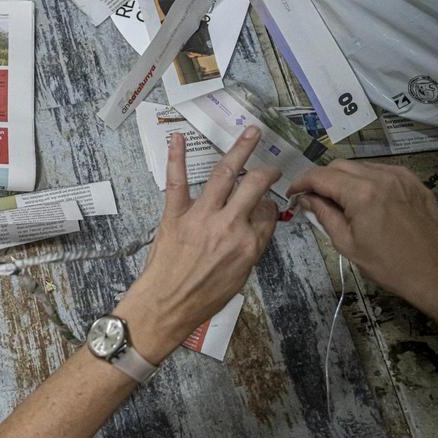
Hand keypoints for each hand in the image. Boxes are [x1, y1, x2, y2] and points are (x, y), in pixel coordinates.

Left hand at [115, 127, 280, 361]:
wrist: (167, 305)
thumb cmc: (204, 298)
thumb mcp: (240, 276)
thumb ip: (251, 246)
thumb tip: (257, 222)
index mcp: (249, 244)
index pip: (267, 213)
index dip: (267, 205)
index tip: (264, 203)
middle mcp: (229, 225)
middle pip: (255, 187)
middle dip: (266, 172)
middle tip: (270, 165)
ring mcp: (201, 216)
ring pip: (225, 174)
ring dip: (240, 149)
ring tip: (251, 132)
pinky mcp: (175, 214)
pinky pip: (176, 181)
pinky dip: (176, 157)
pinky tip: (176, 136)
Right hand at [291, 160, 437, 338]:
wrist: (432, 274)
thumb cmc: (387, 265)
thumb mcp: (346, 243)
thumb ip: (323, 215)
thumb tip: (306, 199)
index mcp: (361, 193)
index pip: (320, 176)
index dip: (301, 182)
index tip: (293, 194)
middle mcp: (381, 177)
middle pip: (339, 165)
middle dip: (321, 179)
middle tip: (313, 198)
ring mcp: (401, 177)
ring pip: (360, 166)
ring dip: (344, 178)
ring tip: (340, 200)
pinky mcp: (414, 182)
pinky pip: (382, 171)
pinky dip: (367, 179)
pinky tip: (365, 198)